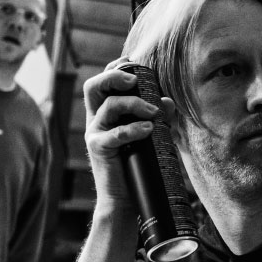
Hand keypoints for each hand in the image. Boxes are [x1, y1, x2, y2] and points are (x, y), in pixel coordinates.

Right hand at [82, 57, 175, 208]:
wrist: (126, 198)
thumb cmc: (138, 165)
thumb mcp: (151, 136)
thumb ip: (159, 117)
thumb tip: (168, 101)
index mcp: (105, 112)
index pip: (103, 81)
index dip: (115, 67)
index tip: (133, 62)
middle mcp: (96, 119)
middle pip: (93, 86)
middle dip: (113, 76)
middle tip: (135, 81)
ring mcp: (95, 133)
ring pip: (108, 105)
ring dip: (135, 104)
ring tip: (155, 112)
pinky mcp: (99, 149)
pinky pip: (114, 133)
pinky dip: (133, 128)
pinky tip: (148, 129)